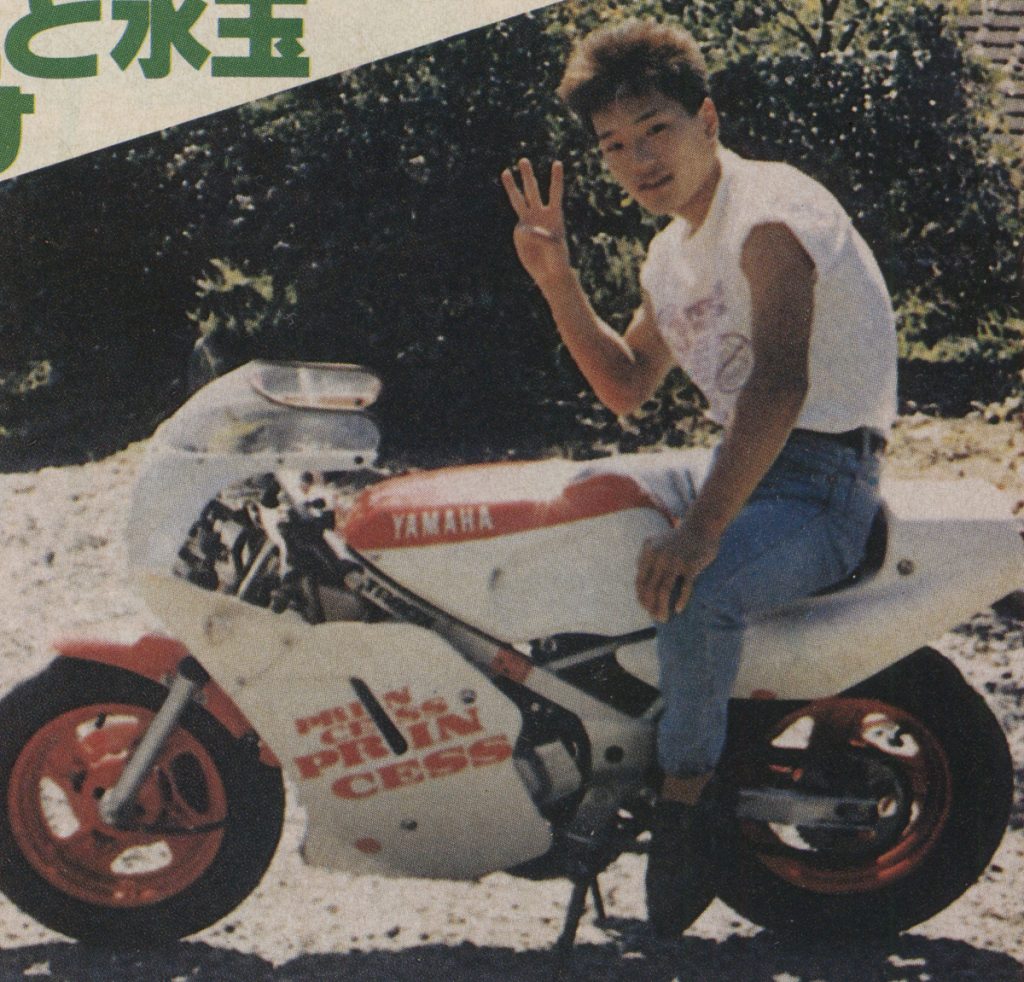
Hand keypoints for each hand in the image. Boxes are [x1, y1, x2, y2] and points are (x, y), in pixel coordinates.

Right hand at [501, 158, 570, 291]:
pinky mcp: (520, 233)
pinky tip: (529, 244)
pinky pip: (520, 230)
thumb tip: (524, 228)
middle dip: (528, 176)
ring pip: (519, 200)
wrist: (550, 273)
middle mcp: (540, 214)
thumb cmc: (558, 259)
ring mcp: (528, 222)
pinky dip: (524, 235)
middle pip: (533, 190)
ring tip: (506, 170)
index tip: (557, 163)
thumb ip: (541, 236)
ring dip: (512, 186)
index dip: (556, 178)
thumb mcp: (554, 247)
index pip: (555, 192)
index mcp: (555, 215)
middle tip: (523, 160)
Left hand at [636, 521, 720, 622]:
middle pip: (650, 588)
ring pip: (664, 591)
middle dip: (651, 606)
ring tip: (664, 618)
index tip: (646, 608)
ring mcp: (675, 561)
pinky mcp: (691, 565)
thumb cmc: (678, 539)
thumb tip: (639, 579)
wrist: (701, 526)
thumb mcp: (656, 542)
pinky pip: (684, 587)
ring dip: (662, 608)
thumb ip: (645, 557)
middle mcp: (660, 557)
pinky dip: (681, 600)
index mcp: (649, 553)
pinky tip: (678, 609)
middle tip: (656, 618)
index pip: (640, 581)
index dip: (642, 597)